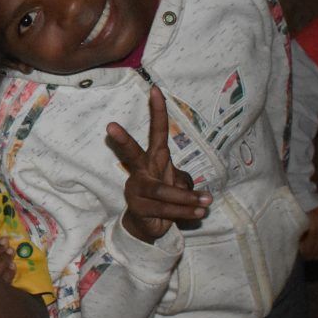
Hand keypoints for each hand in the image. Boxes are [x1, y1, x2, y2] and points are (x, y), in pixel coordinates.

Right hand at [107, 87, 209, 243]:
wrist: (147, 227)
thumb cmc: (163, 198)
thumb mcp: (177, 184)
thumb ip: (184, 181)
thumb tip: (193, 191)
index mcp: (153, 159)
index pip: (157, 132)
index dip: (157, 111)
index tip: (155, 90)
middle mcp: (141, 171)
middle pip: (132, 154)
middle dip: (121, 140)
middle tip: (109, 126)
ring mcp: (136, 189)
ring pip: (163, 191)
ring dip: (187, 198)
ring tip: (207, 202)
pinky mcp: (138, 208)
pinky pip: (165, 210)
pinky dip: (185, 211)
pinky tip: (199, 212)